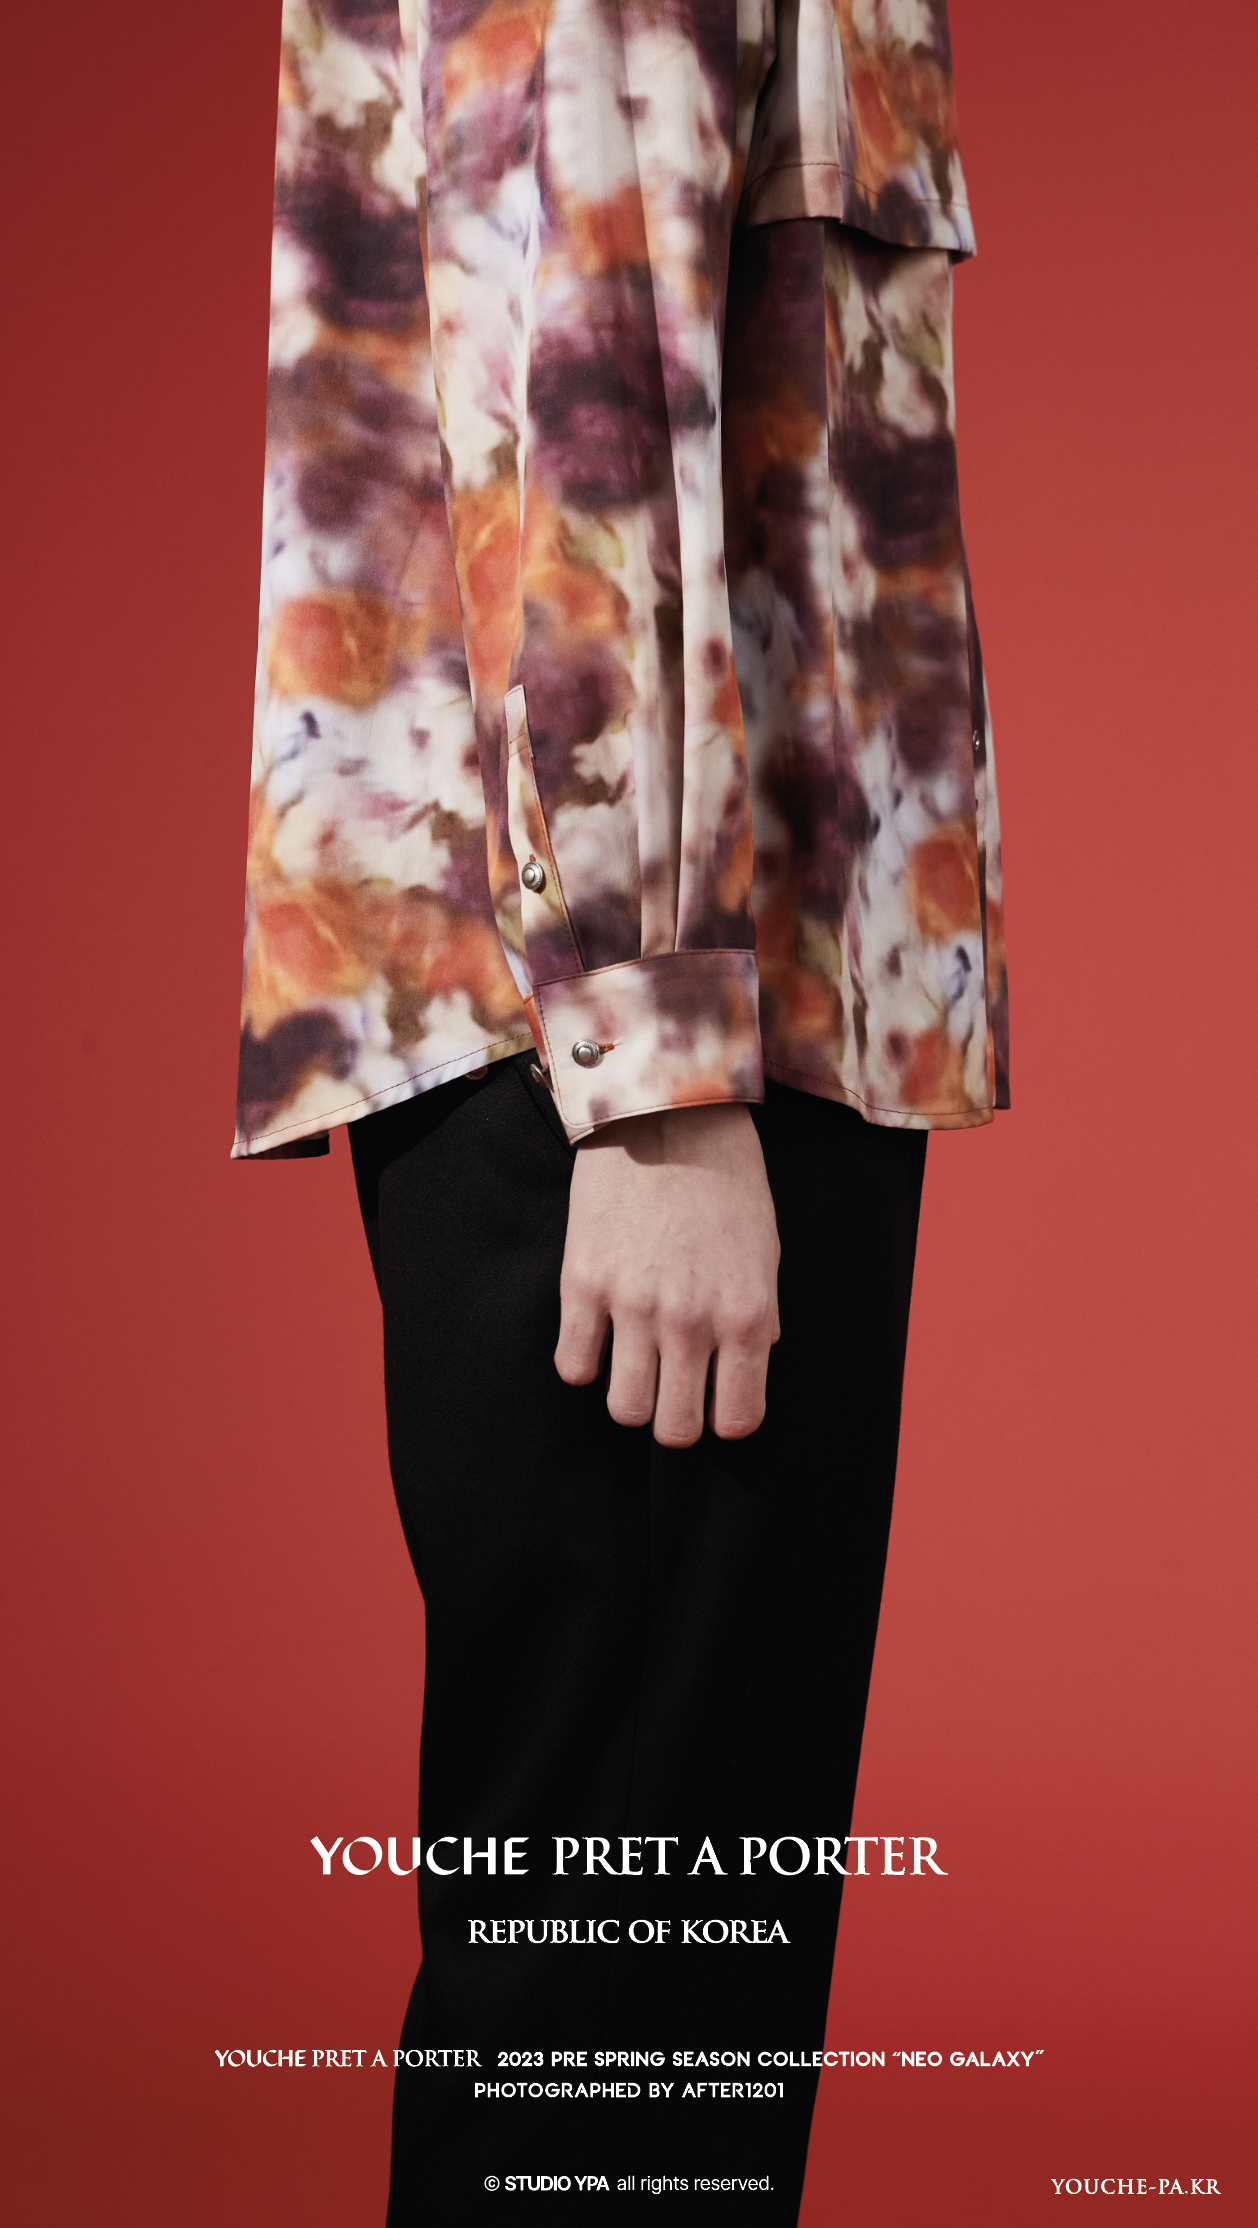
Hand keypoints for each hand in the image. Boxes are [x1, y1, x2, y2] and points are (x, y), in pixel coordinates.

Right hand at [554, 1102, 779, 1447]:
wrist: (666, 1112)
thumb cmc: (726, 1178)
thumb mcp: (765, 1251)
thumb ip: (757, 1317)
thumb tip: (747, 1361)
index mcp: (745, 1316)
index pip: (737, 1419)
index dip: (724, 1418)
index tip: (714, 1400)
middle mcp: (691, 1322)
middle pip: (673, 1429)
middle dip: (674, 1417)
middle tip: (670, 1387)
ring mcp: (632, 1307)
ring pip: (624, 1409)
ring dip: (630, 1394)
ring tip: (633, 1361)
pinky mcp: (583, 1284)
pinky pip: (574, 1366)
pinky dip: (585, 1360)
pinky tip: (597, 1334)